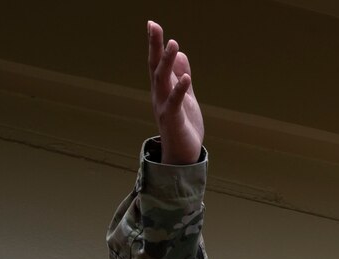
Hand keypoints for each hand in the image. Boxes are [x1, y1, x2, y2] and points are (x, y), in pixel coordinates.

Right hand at [146, 21, 204, 164]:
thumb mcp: (185, 97)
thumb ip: (182, 77)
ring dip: (167, 62)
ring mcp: (164, 107)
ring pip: (163, 81)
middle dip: (155, 46)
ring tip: (173, 44)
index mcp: (162, 89)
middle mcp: (159, 95)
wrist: (183, 154)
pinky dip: (180, 89)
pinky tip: (186, 77)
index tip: (153, 24)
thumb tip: (180, 55)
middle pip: (155, 67)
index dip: (155, 44)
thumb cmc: (183, 125)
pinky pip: (175, 102)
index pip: (156, 62)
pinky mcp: (173, 120)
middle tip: (154, 26)